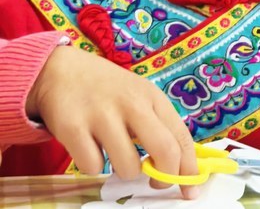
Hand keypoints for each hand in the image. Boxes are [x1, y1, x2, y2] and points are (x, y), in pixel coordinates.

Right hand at [26, 45, 198, 198]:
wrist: (63, 71)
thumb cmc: (110, 92)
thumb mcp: (141, 98)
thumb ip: (159, 127)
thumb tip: (180, 167)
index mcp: (153, 98)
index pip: (182, 137)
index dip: (189, 169)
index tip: (191, 191)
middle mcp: (132, 104)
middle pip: (164, 150)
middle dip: (165, 177)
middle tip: (155, 182)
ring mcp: (103, 115)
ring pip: (128, 167)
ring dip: (124, 171)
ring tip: (115, 154)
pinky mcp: (73, 128)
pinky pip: (92, 167)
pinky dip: (92, 166)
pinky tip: (89, 148)